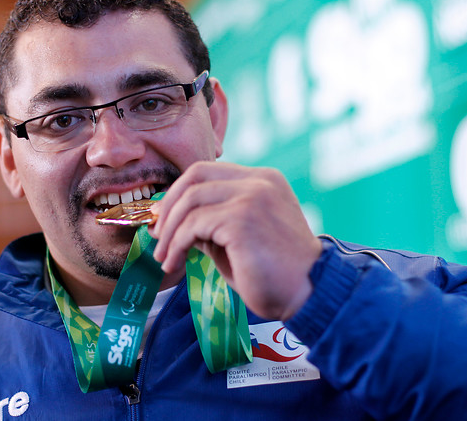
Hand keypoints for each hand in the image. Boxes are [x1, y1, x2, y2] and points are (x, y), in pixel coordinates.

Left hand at [150, 161, 321, 320]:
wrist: (309, 294)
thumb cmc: (276, 273)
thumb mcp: (239, 241)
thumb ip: (212, 225)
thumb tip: (175, 223)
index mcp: (263, 180)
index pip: (208, 172)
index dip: (179, 193)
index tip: (163, 219)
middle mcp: (259, 181)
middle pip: (195, 175)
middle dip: (168, 205)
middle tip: (157, 235)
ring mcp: (252, 196)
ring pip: (190, 200)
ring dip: (169, 231)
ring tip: (164, 257)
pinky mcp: (243, 218)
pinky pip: (194, 225)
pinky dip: (177, 244)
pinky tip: (175, 262)